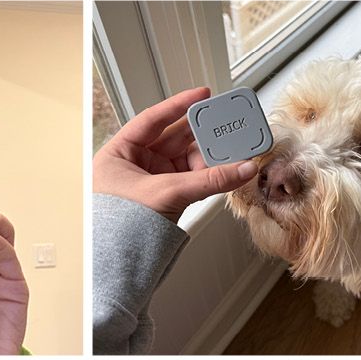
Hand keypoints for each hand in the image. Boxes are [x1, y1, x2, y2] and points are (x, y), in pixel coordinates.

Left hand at [94, 87, 258, 221]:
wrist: (118, 265)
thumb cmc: (120, 229)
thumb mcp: (167, 194)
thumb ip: (209, 180)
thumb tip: (242, 169)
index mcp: (119, 152)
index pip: (152, 119)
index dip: (179, 105)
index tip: (203, 94)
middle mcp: (134, 163)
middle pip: (174, 138)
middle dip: (201, 133)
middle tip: (225, 125)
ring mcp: (150, 180)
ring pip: (185, 159)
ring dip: (209, 156)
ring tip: (231, 153)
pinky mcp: (164, 196)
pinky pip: (190, 178)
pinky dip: (207, 174)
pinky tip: (224, 171)